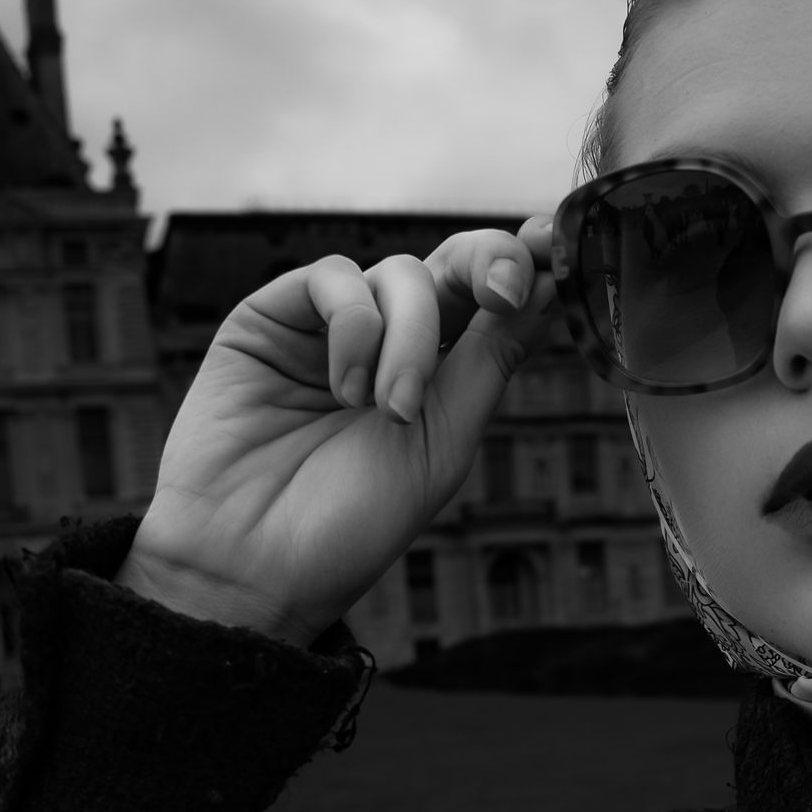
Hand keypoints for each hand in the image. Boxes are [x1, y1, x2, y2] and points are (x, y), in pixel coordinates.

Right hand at [120, 218, 560, 643]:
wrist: (257, 562)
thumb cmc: (353, 521)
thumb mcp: (446, 440)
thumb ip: (493, 358)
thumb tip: (551, 285)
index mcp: (443, 377)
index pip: (494, 300)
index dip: (526, 264)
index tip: (554, 249)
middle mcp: (390, 343)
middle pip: (454, 264)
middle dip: (488, 263)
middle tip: (502, 293)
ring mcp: (331, 327)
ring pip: (400, 274)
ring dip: (410, 338)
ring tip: (389, 409)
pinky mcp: (272, 317)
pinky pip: (332, 278)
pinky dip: (353, 327)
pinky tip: (343, 389)